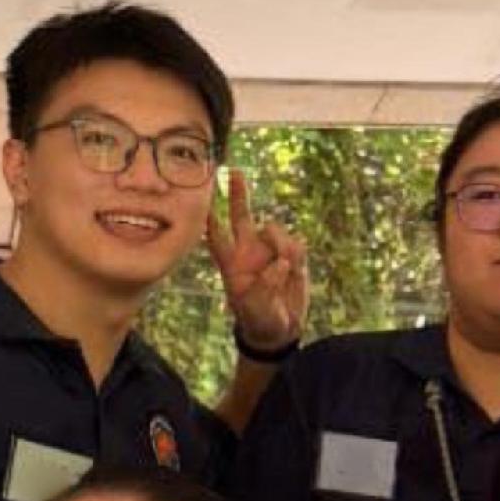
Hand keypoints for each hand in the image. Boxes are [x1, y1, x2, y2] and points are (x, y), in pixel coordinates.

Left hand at [208, 174, 309, 353]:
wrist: (279, 328)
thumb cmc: (257, 317)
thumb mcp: (253, 306)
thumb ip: (264, 284)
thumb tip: (280, 263)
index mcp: (231, 262)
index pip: (215, 236)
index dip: (209, 218)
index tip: (203, 200)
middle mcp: (249, 251)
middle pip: (241, 215)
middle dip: (239, 193)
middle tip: (234, 172)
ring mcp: (270, 251)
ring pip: (274, 230)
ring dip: (280, 245)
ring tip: (284, 268)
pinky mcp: (292, 256)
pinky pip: (296, 245)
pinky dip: (296, 257)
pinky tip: (294, 271)